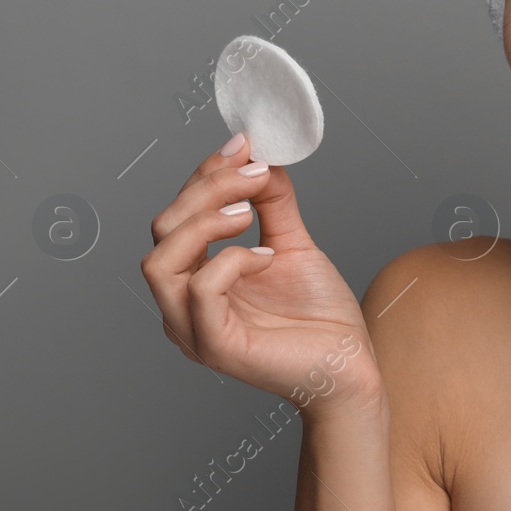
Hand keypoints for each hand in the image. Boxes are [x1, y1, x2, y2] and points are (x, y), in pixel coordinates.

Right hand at [141, 132, 384, 413]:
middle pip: (161, 230)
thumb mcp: (292, 243)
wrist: (350, 365)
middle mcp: (182, 304)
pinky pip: (201, 291)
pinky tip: (265, 256)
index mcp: (194, 278)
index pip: (176, 215)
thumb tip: (260, 156)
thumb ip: (272, 202)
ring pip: (160, 261)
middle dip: (207, 189)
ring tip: (249, 213)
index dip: (205, 174)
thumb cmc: (318, 315)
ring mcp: (193, 328)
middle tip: (254, 172)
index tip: (244, 145)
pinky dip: (230, 261)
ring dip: (205, 222)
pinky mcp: (215, 346)